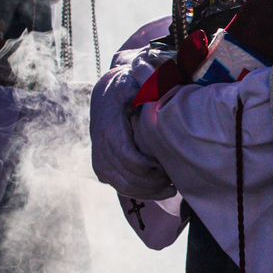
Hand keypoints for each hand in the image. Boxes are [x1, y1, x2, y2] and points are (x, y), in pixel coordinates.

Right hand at [89, 54, 173, 199]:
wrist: (107, 93)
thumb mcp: (138, 81)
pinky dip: (139, 192)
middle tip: (174, 183)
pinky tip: (158, 189)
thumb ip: (150, 87)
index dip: (148, 168)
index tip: (167, 169)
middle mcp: (99, 143)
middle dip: (151, 183)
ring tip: (170, 188)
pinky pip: (118, 186)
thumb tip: (161, 90)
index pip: (127, 156)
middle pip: (125, 175)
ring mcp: (98, 156)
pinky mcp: (101, 166)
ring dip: (147, 191)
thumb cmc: (130, 86)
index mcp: (109, 124)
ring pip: (121, 185)